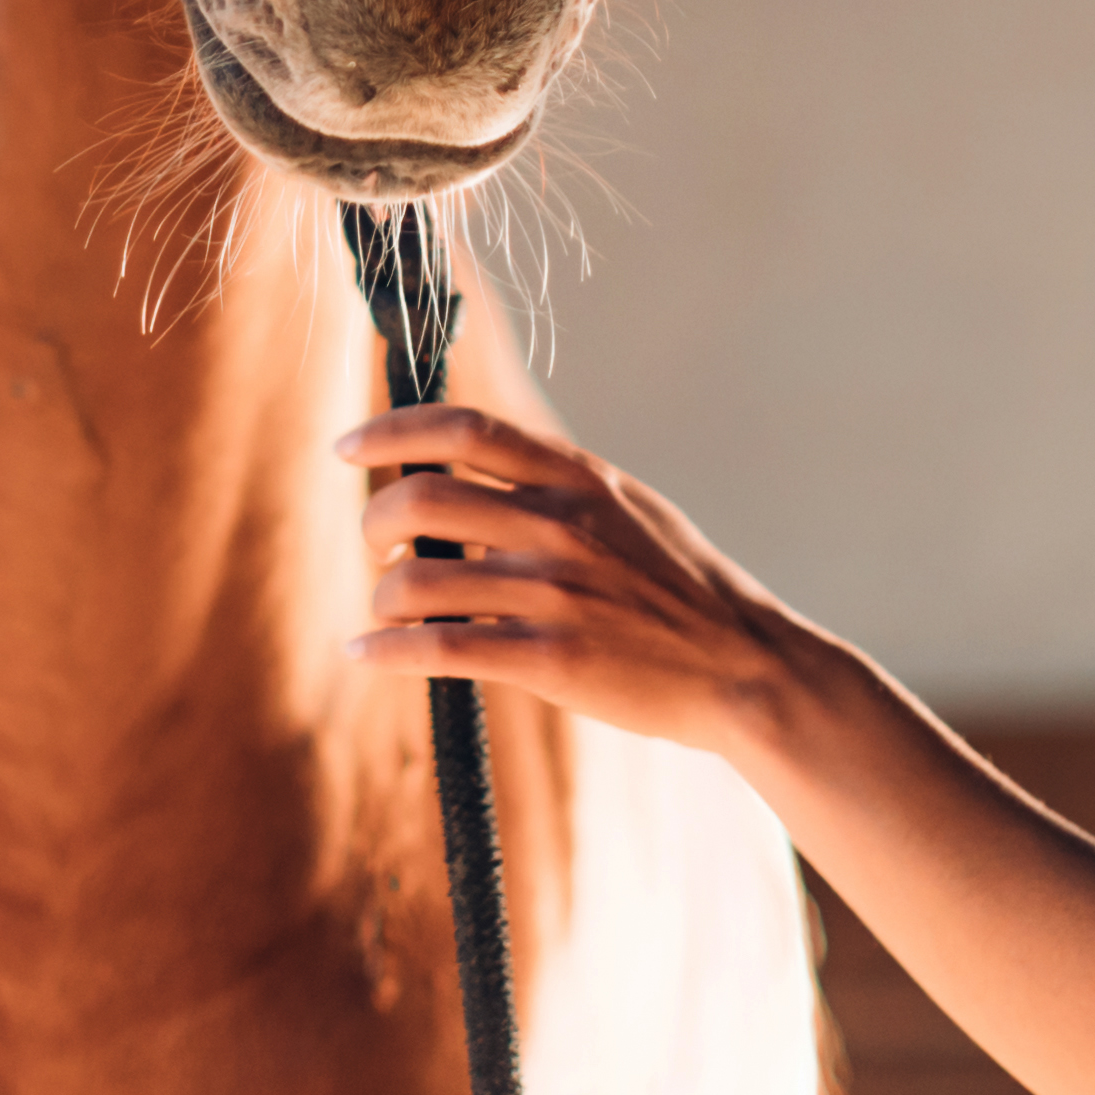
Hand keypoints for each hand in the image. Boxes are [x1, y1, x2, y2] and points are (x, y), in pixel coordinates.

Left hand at [335, 403, 821, 767]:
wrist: (745, 666)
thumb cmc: (683, 588)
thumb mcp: (627, 506)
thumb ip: (558, 484)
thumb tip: (477, 464)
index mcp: (576, 476)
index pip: (463, 428)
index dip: (392, 431)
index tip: (348, 446)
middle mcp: (558, 523)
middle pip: (421, 497)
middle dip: (375, 521)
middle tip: (376, 547)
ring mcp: (553, 591)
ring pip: (418, 578)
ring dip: (381, 597)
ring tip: (384, 612)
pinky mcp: (551, 659)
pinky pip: (438, 647)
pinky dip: (386, 650)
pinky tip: (367, 654)